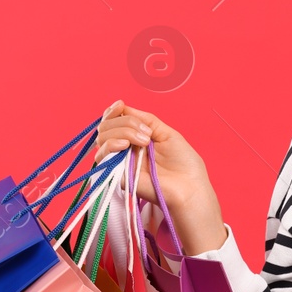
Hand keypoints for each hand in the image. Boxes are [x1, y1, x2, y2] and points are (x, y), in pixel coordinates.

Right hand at [94, 99, 227, 253]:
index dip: (113, 111)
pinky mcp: (117, 175)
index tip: (120, 104)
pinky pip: (103, 156)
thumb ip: (145, 120)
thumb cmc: (184, 163)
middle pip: (106, 127)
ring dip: (122, 131)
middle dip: (124, 122)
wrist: (189, 187)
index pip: (114, 120)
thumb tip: (124, 107)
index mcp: (136, 138)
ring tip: (143, 141)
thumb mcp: (166, 133)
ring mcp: (120, 162)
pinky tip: (125, 145)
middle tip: (146, 133)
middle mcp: (125, 149)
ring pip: (102, 138)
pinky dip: (111, 145)